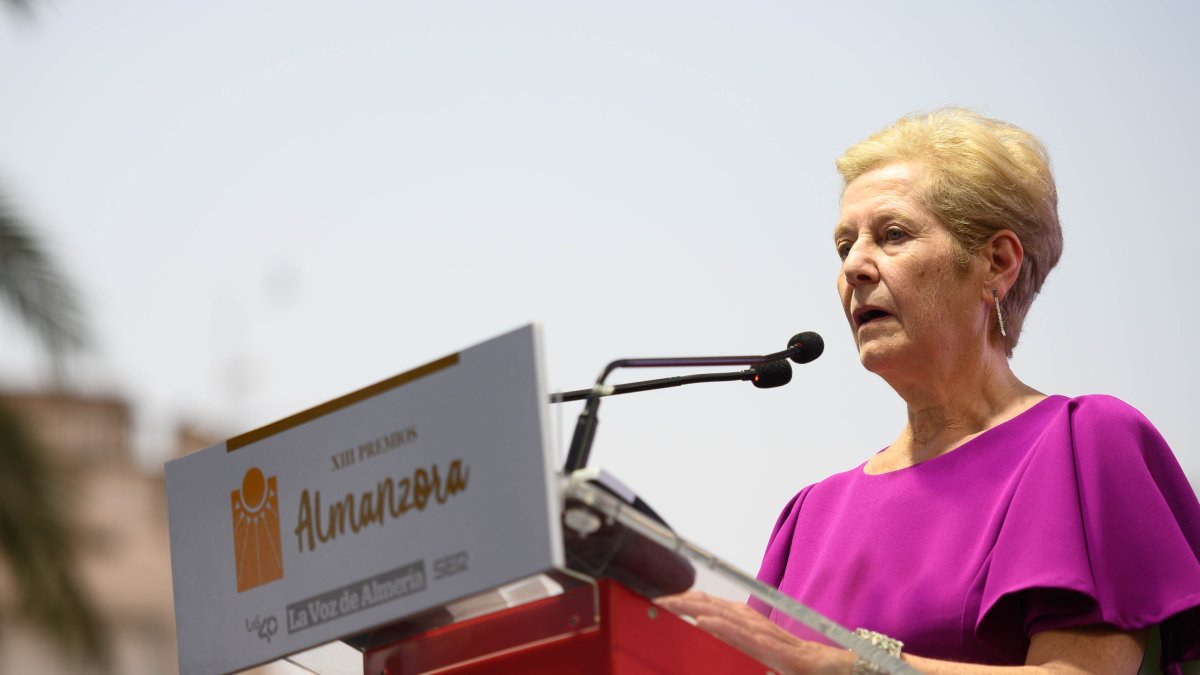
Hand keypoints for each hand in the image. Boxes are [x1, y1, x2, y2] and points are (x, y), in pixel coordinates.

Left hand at [655, 591, 853, 674]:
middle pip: (711, 606)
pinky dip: (723, 628)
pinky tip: (704, 623)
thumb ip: (730, 638)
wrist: (825, 666)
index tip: (656, 601)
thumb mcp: (752, 646)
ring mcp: (762, 633)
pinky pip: (745, 637)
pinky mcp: (774, 649)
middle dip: (682, 602)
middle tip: (655, 600)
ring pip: (724, 616)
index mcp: (743, 620)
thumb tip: (702, 630)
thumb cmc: (788, 656)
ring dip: (696, 609)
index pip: (708, 605)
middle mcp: (750, 621)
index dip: (683, 600)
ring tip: (672, 605)